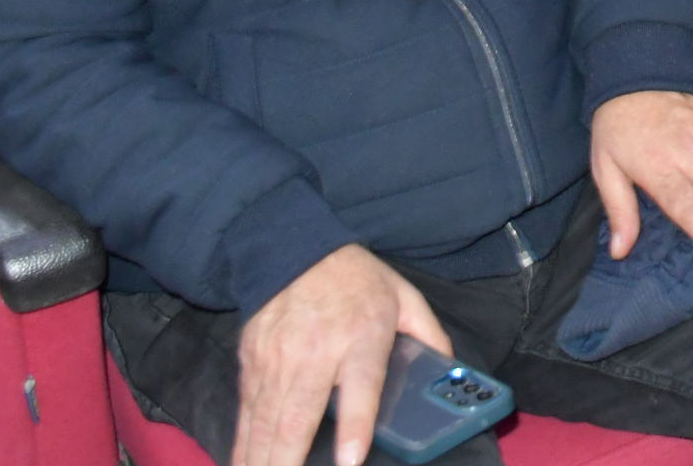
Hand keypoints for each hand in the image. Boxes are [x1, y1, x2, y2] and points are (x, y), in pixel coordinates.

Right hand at [233, 245, 452, 465]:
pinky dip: (243, 443)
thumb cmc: (356, 279)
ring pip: (268, 421)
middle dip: (289, 459)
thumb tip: (448, 369)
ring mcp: (278, 360)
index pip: (360, 387)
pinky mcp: (252, 363)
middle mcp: (316, 353)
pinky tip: (243, 463)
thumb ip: (429, 335)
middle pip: (300, 415)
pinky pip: (247, 412)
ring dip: (263, 458)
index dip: (355, 427)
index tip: (349, 460)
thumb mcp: (404, 297)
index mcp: (362, 337)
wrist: (296, 248)